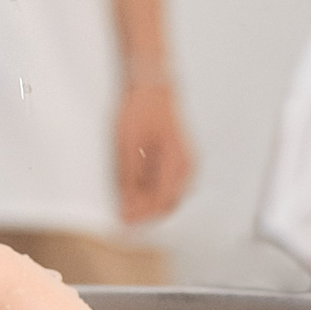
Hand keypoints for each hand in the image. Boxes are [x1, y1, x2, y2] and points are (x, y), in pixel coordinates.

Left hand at [114, 79, 193, 225]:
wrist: (152, 86)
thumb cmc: (143, 110)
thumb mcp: (128, 147)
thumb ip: (129, 180)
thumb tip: (127, 207)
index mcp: (178, 165)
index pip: (161, 203)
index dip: (142, 217)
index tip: (123, 223)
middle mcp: (186, 168)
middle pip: (168, 204)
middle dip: (146, 213)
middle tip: (123, 216)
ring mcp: (184, 163)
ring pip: (168, 196)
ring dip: (149, 203)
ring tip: (126, 202)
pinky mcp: (177, 159)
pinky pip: (167, 184)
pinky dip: (152, 191)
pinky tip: (136, 188)